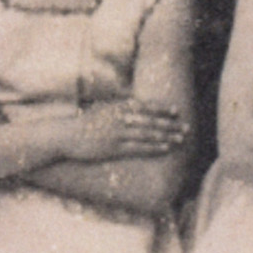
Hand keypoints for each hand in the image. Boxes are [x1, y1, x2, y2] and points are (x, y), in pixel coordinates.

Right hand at [61, 100, 188, 161]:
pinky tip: (166, 148)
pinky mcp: (114, 148)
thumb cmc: (85, 123)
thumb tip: (136, 104)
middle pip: (151, 121)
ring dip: (166, 136)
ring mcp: (118, 134)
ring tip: (181, 138)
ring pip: (148, 135)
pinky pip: (139, 148)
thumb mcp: (103, 109)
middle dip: (170, 124)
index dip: (162, 109)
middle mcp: (121, 119)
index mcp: (118, 108)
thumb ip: (120, 107)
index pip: (146, 107)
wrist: (66, 136)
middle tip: (186, 127)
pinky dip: (154, 147)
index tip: (176, 110)